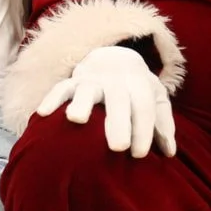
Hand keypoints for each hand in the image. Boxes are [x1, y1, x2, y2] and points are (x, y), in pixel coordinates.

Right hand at [35, 46, 175, 157]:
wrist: (115, 56)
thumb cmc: (137, 88)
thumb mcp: (155, 97)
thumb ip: (163, 123)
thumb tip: (169, 152)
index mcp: (139, 83)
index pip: (143, 106)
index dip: (144, 130)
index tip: (138, 155)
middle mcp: (115, 79)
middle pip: (118, 100)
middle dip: (119, 122)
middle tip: (119, 147)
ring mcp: (92, 79)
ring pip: (87, 90)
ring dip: (82, 103)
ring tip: (76, 119)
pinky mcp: (72, 81)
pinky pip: (60, 88)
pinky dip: (52, 99)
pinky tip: (41, 113)